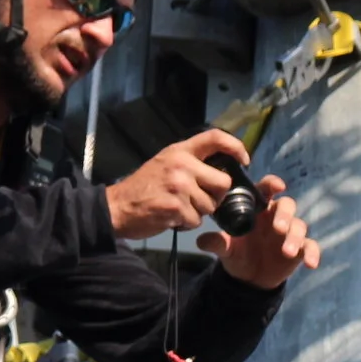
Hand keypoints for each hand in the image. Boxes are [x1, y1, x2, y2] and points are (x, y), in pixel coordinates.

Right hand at [105, 129, 252, 239]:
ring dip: (198, 212)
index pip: (216, 138)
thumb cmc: (142, 187)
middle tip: (198, 200)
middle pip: (222, 181)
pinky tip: (172, 217)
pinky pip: (196, 219)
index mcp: (180, 151)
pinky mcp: (176, 207)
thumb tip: (221, 170)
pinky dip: (187, 223)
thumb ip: (190, 163)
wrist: (116, 207)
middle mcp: (182, 165)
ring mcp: (179, 186)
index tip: (244, 160)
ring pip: (210, 205)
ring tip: (178, 208)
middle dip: (215, 195)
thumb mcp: (164, 163)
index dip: (236, 147)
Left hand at [197, 174, 318, 287]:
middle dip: (285, 214)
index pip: (267, 190)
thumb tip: (201, 240)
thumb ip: (216, 242)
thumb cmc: (237, 253)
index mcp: (258, 209)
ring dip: (295, 237)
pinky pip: (310, 247)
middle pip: (287, 205)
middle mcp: (276, 217)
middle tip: (278, 227)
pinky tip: (311, 264)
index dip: (273, 184)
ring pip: (299, 226)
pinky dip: (313, 254)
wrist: (247, 278)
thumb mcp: (225, 249)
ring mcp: (290, 232)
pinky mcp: (300, 249)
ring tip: (287, 251)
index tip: (277, 186)